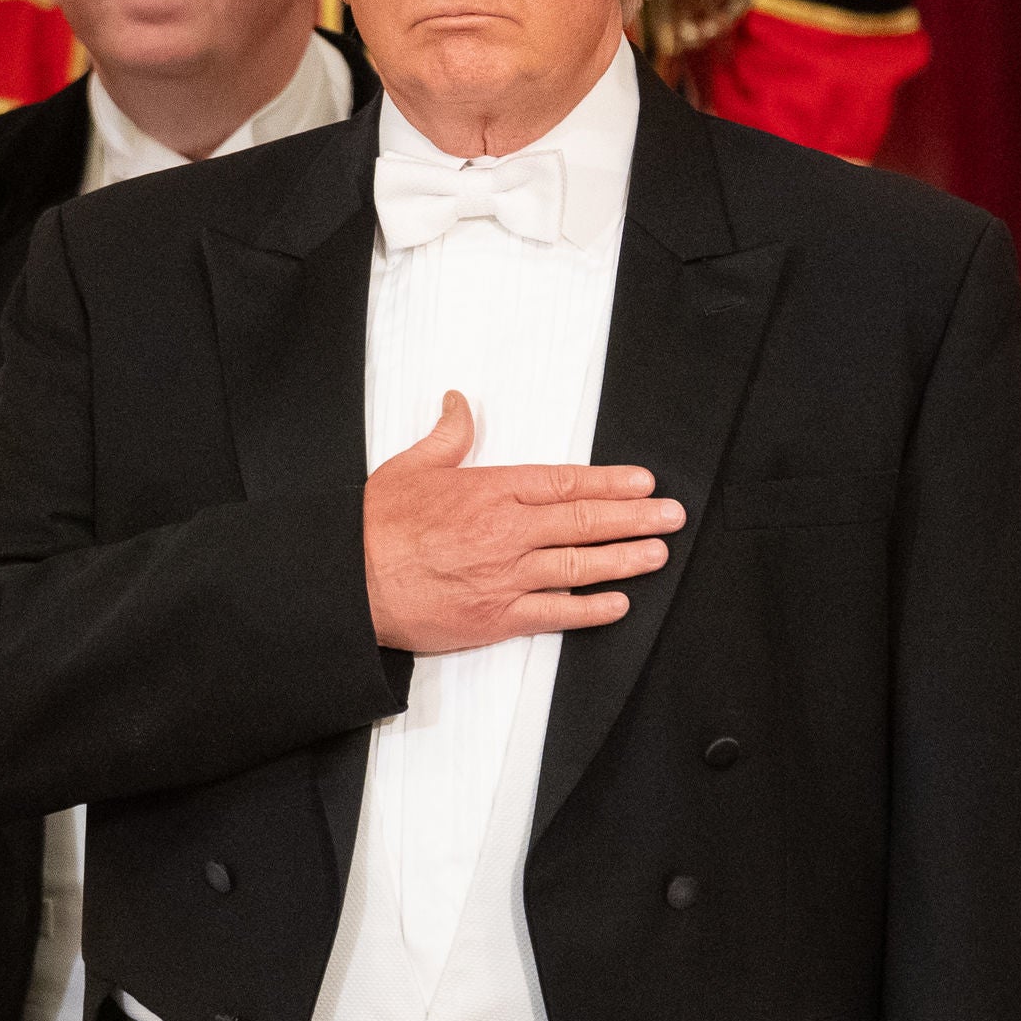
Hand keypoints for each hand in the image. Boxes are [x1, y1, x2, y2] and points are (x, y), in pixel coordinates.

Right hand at [363, 391, 684, 655]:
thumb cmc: (376, 526)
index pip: (566, 483)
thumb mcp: (412, 466)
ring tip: (659, 553)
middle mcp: (507, 531)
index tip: (643, 482)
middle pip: (585, 521)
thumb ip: (448, 436)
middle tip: (672, 515)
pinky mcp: (498, 617)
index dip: (611, 483)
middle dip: (636, 517)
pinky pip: (556, 613)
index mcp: (491, 489)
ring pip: (580, 565)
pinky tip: (619, 603)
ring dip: (626, 559)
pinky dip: (591, 609)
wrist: (348, 581)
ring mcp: (507, 576)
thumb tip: (460, 403)